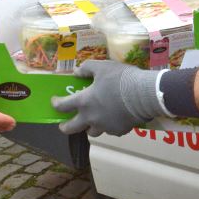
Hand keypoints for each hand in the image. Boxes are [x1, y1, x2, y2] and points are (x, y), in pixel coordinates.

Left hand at [51, 60, 165, 136]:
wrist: (144, 94)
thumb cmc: (120, 78)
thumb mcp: (102, 66)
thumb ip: (86, 68)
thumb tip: (76, 72)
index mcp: (84, 102)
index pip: (63, 106)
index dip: (56, 104)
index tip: (54, 102)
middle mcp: (91, 118)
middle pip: (72, 128)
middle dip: (65, 127)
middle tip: (63, 125)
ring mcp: (105, 126)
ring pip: (91, 132)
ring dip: (89, 127)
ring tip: (92, 121)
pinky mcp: (119, 131)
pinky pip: (110, 131)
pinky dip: (108, 126)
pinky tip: (113, 118)